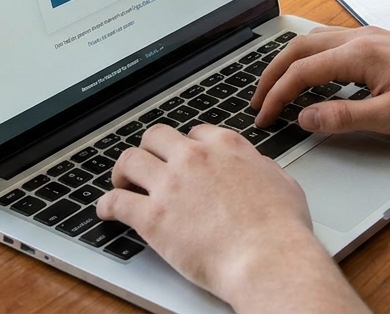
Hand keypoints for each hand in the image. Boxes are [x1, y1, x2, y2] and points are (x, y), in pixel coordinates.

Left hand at [97, 124, 323, 302]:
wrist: (267, 258)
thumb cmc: (280, 229)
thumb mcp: (283, 183)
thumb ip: (262, 169)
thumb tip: (256, 167)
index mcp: (226, 147)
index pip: (195, 133)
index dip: (186, 146)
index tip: (182, 157)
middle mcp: (194, 158)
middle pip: (157, 137)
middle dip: (151, 150)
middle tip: (148, 166)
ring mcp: (170, 185)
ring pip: (130, 160)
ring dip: (123, 172)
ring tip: (121, 183)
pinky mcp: (152, 216)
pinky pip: (116, 201)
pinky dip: (106, 205)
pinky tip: (106, 211)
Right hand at [252, 26, 389, 136]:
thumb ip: (343, 117)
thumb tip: (305, 118)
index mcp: (359, 54)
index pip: (301, 72)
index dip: (276, 96)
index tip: (264, 118)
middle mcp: (359, 38)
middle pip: (299, 47)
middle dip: (272, 73)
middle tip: (257, 101)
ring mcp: (369, 37)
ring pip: (314, 41)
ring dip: (289, 63)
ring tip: (276, 88)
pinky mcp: (378, 43)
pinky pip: (331, 43)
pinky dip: (309, 59)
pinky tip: (311, 78)